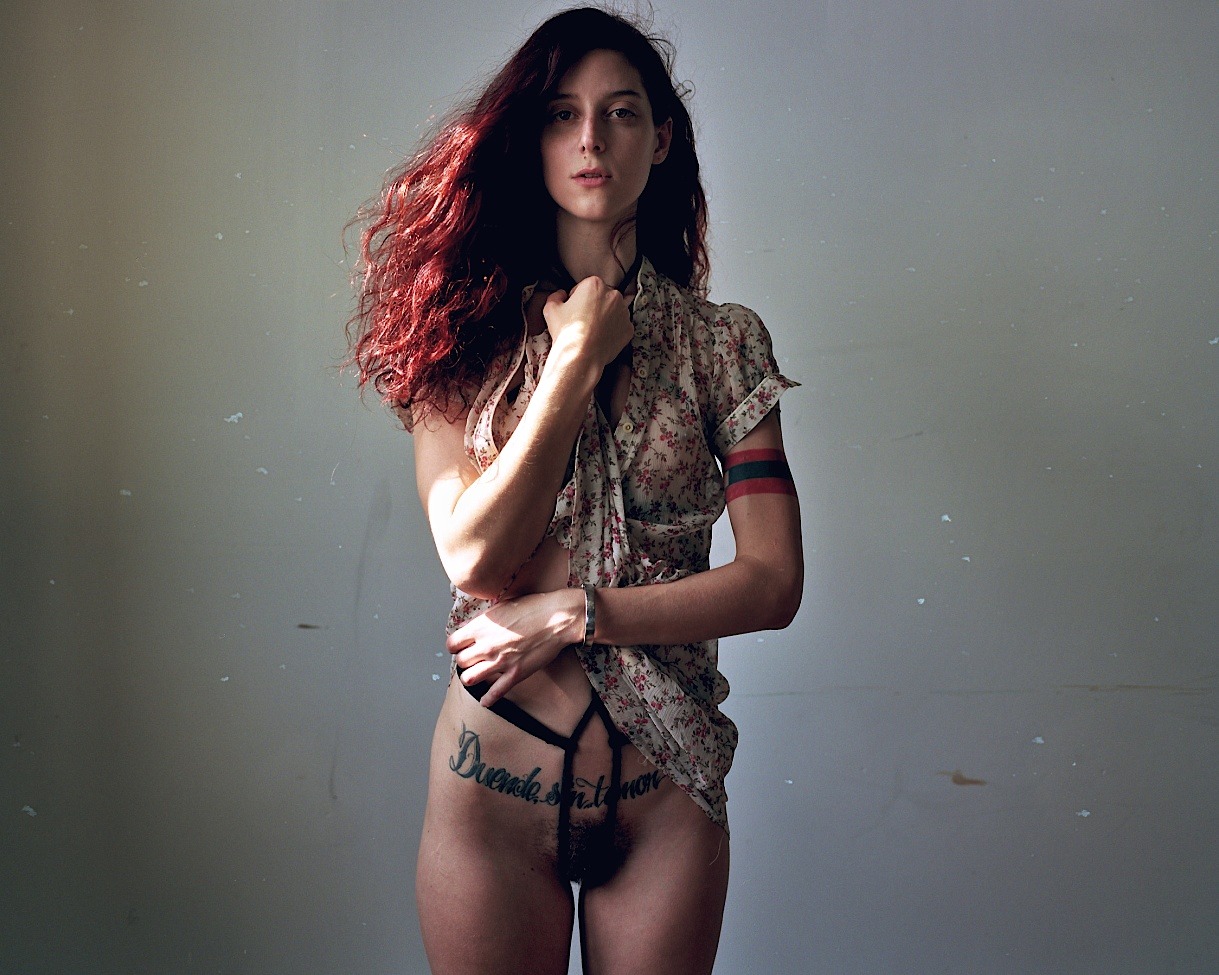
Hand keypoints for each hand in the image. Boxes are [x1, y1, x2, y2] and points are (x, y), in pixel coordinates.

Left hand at [447, 589, 583, 706]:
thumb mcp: (501, 607)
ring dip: (471, 677)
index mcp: (481, 627)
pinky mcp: (515, 674)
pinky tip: (485, 701)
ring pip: (469, 678)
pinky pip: (495, 693)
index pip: (452, 644)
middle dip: (464, 661)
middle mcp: (487, 645)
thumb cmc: (532, 607)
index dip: (455, 646)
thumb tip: (472, 627)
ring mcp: (501, 661)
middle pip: (460, 662)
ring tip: (476, 674)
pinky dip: (488, 699)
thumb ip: (484, 620)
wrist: (557, 617)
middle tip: (471, 659)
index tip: (460, 647)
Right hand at [542, 276, 632, 368]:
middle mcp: (613, 295)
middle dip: (594, 305)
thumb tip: (561, 294)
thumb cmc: (567, 332)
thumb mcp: (551, 309)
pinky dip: (613, 330)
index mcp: (595, 285)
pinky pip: (620, 326)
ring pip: (613, 310)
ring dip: (605, 316)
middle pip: (602, 296)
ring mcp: (624, 312)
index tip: (575, 308)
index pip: (586, 285)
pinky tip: (601, 337)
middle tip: (583, 320)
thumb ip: (556, 296)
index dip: (578, 297)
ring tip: (592, 330)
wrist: (581, 356)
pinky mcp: (628, 328)